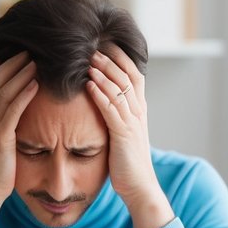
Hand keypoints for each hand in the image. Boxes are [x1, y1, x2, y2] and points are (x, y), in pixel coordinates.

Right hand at [0, 52, 38, 207]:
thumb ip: (5, 123)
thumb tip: (18, 110)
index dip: (3, 65)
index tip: (17, 52)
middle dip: (13, 63)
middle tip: (30, 49)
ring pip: (4, 92)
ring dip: (21, 74)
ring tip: (35, 61)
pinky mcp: (0, 137)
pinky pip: (13, 110)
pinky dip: (24, 94)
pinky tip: (35, 84)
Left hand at [86, 46, 173, 227]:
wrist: (139, 186)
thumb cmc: (127, 161)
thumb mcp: (123, 132)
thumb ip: (116, 114)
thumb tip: (102, 98)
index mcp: (139, 109)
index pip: (133, 73)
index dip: (120, 56)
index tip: (104, 41)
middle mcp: (138, 111)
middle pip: (127, 75)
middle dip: (110, 58)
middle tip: (93, 43)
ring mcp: (133, 122)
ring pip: (119, 89)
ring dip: (103, 72)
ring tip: (88, 59)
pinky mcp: (123, 135)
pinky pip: (111, 110)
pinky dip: (100, 95)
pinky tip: (88, 85)